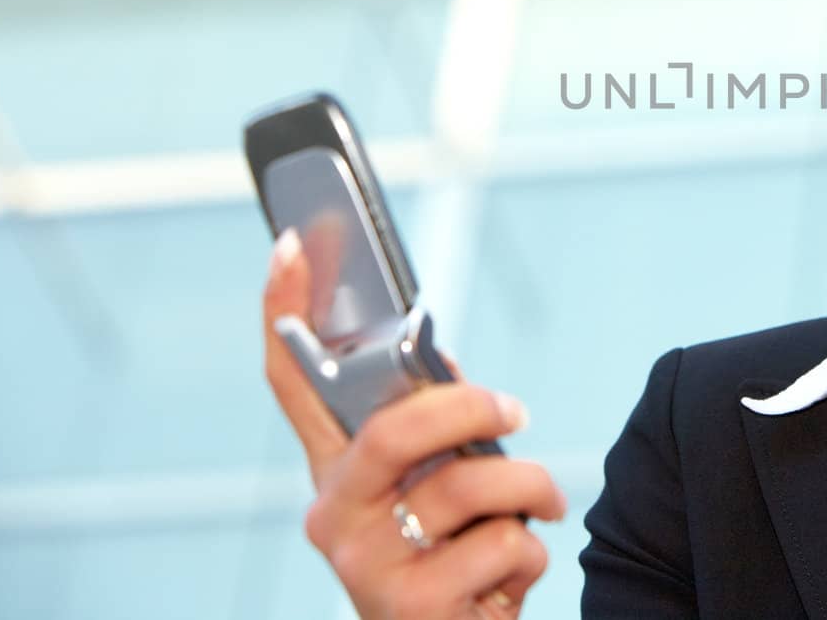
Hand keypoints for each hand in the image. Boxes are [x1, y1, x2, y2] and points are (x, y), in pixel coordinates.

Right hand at [262, 229, 566, 618]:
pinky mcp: (414, 610)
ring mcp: (366, 568)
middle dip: (471, 408)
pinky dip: (533, 550)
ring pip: (468, 485)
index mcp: (334, 475)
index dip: (286, 313)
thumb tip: (442, 367)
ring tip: (541, 506)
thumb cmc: (457, 557)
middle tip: (516, 411)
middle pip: (394, 429)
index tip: (291, 243)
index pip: (293, 386)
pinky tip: (510, 577)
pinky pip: (505, 543)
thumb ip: (434, 430)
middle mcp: (331, 518)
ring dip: (530, 489)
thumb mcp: (439, 487)